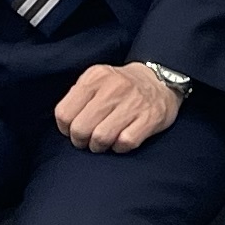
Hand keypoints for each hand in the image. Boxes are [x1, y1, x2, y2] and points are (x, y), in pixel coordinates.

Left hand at [56, 62, 181, 152]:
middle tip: (88, 140)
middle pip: (81, 129)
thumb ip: (78, 96)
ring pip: (101, 138)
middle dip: (81, 141)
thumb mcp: (96, 79)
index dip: (65, 129)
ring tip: (103, 142)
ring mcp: (134, 102)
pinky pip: (125, 143)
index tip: (73, 129)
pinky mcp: (150, 117)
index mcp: (96, 77)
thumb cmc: (121, 86)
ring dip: (99, 146)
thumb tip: (64, 122)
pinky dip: (120, 147)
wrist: (160, 80)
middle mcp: (114, 87)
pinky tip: (121, 140)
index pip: (64, 113)